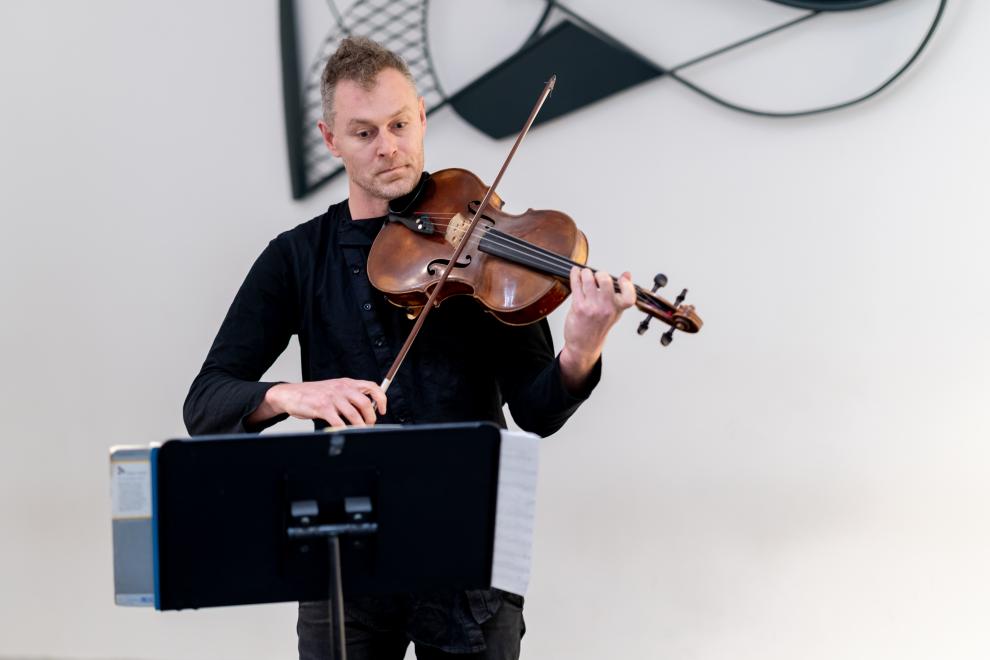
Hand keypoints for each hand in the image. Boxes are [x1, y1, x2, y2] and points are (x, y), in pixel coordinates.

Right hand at [250, 378, 386, 427]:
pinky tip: (344, 432)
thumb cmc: (314, 394)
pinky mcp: (322, 408)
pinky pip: (338, 422)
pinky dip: (344, 430)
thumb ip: (350, 396)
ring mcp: (332, 398)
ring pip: (354, 415)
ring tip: (359, 431)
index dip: (381, 399)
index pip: (372, 387)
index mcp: (347, 383)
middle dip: (371, 418)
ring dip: (359, 427)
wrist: (291, 394)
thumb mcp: (335, 389)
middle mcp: (341, 388)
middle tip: (369, 425)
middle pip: (365, 403)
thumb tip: (368, 409)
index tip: (383, 410)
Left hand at [559, 267, 635, 388]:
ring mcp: (592, 307)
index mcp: (617, 309)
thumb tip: (628, 274)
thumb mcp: (615, 312)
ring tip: (584, 274)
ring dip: (585, 273)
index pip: (629, 296)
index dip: (627, 284)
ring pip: (588, 280)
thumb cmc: (598, 328)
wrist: (584, 345)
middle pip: (606, 282)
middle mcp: (606, 308)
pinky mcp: (578, 307)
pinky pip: (576, 285)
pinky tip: (575, 273)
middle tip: (597, 275)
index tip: (622, 278)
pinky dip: (575, 275)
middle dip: (600, 274)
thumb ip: (621, 293)